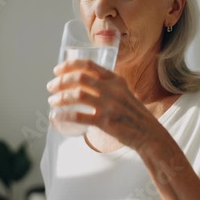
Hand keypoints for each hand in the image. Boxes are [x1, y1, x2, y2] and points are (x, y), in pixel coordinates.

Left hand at [47, 59, 164, 150]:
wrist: (148, 133)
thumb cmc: (133, 113)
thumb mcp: (123, 92)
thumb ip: (108, 85)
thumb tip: (84, 81)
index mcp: (115, 79)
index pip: (88, 65)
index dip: (69, 65)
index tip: (57, 70)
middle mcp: (111, 89)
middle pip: (79, 78)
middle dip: (60, 81)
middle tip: (51, 87)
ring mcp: (108, 105)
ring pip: (77, 95)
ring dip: (60, 97)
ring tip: (52, 101)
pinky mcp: (105, 121)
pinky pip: (79, 116)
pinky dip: (64, 115)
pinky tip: (56, 116)